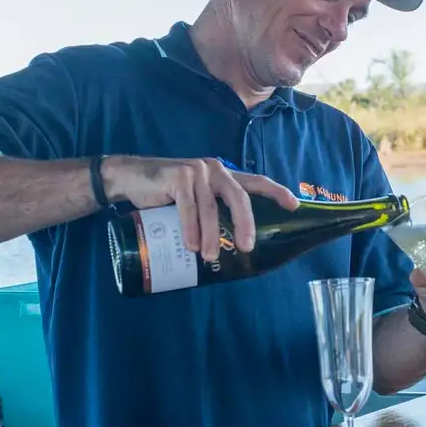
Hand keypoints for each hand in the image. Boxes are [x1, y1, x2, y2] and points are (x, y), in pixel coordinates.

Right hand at [102, 155, 298, 260]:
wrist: (130, 178)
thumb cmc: (166, 194)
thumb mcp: (194, 200)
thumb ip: (211, 212)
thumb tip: (228, 246)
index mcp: (224, 176)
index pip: (256, 182)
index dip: (277, 192)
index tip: (295, 206)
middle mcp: (215, 170)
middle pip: (239, 197)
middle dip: (246, 223)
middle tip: (246, 247)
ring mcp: (197, 171)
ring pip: (210, 208)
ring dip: (212, 235)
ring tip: (210, 256)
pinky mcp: (178, 176)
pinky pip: (188, 208)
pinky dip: (191, 229)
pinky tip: (192, 246)